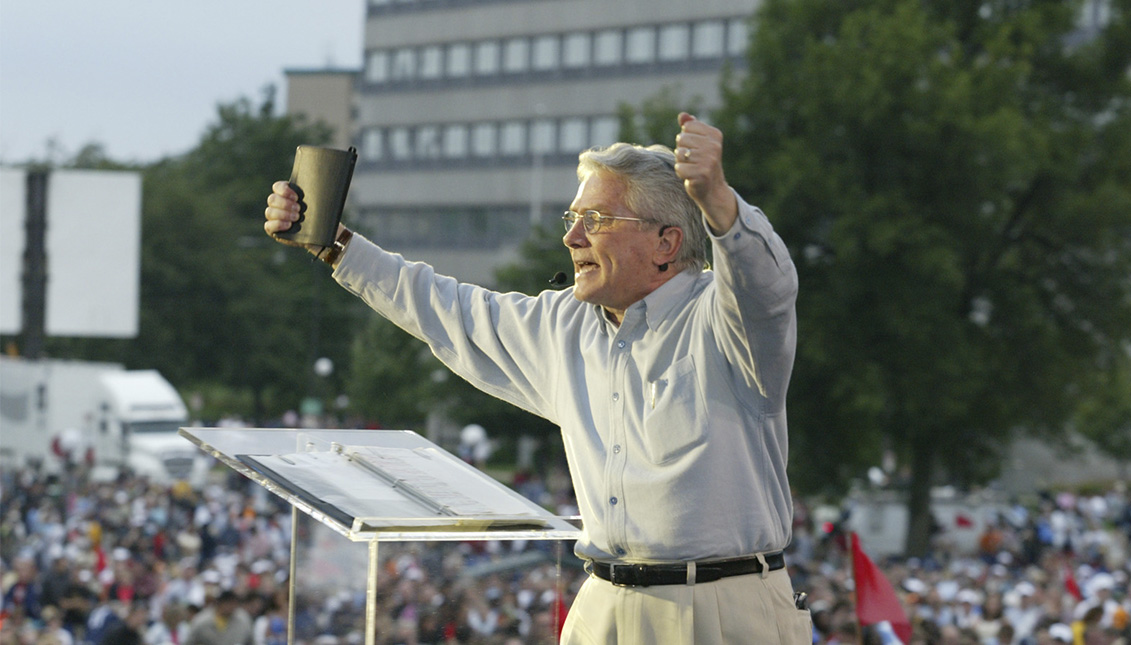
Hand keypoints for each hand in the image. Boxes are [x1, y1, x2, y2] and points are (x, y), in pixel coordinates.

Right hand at [263, 180, 322, 253]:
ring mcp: (275, 218)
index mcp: (287, 194)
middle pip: (272, 199)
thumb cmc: (321, 214)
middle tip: (299, 209)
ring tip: (297, 217)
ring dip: (283, 214)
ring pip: (269, 212)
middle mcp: (278, 204)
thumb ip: (315, 191)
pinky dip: (278, 224)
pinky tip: (288, 225)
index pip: (277, 187)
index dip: (284, 190)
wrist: (323, 233)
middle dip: (285, 204)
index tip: (297, 197)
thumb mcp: (319, 201)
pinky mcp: (274, 230)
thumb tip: (320, 179)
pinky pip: (268, 226)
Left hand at [674, 113, 736, 233]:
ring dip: (681, 162)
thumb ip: (691, 127)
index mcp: (715, 135)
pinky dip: (681, 172)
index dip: (686, 138)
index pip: (687, 127)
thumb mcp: (698, 142)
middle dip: (682, 150)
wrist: (712, 189)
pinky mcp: (702, 174)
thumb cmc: (702, 162)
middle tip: (693, 160)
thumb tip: (682, 115)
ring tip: (692, 167)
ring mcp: (709, 160)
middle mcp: (714, 146)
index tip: (695, 148)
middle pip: (681, 139)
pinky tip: (690, 176)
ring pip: (679, 153)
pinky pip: (679, 167)